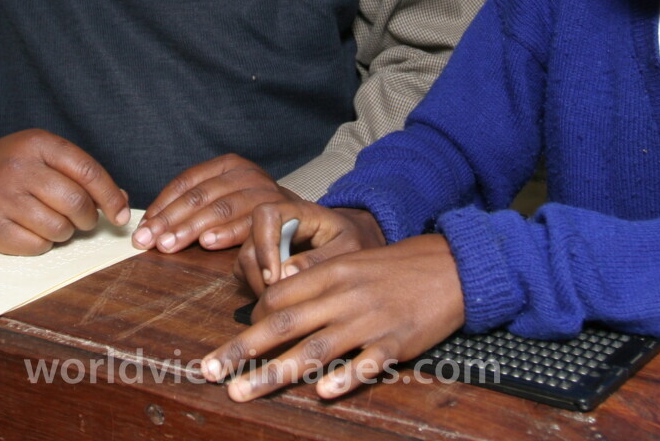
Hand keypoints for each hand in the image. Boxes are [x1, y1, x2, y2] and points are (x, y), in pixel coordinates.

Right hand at [0, 129, 129, 254]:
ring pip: (58, 228)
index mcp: (38, 144)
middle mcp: (18, 168)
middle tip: (82, 219)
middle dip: (88, 218)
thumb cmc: (13, 168)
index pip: (87, 171)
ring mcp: (2, 198)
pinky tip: (31, 229)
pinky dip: (42, 243)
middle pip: (76, 203)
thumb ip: (81, 174)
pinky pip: (36, 246)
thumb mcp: (45, 156)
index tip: (121, 215)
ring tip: (51, 221)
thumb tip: (122, 201)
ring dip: (64, 231)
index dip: (110, 197)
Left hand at [133, 153, 294, 252]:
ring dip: (191, 229)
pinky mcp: (279, 210)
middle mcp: (245, 173)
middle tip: (149, 242)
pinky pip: (248, 223)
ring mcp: (263, 190)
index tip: (143, 229)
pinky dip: (226, 233)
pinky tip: (207, 243)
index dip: (162, 206)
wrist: (303, 218)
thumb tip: (151, 228)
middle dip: (170, 221)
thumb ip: (194, 207)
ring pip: (219, 208)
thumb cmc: (254, 212)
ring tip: (169, 245)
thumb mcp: (225, 199)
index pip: (186, 183)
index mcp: (227, 165)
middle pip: (199, 196)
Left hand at [203, 234, 464, 402]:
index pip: (278, 297)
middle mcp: (343, 296)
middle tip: (209, 370)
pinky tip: (324, 394)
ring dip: (275, 372)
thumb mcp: (350, 265)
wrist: (450, 266)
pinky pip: (368, 362)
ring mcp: (370, 320)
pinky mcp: (398, 341)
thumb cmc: (392, 270)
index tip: (234, 344)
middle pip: (284, 323)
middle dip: (242, 349)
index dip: (252, 321)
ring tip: (243, 390)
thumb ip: (314, 283)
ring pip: (316, 348)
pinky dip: (345, 378)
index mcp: (330, 274)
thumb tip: (273, 305)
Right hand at [233, 202, 385, 294]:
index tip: (274, 277)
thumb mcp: (349, 248)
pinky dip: (256, 289)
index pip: (266, 215)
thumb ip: (322, 258)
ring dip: (257, 286)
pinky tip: (280, 301)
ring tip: (283, 304)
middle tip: (281, 301)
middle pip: (250, 244)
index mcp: (298, 212)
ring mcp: (267, 241)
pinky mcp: (264, 259)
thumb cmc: (356, 241)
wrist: (359, 244)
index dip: (264, 244)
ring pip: (244, 262)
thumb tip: (286, 274)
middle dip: (260, 276)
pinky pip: (247, 274)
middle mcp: (276, 224)